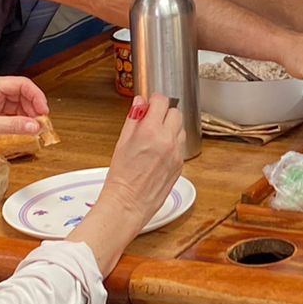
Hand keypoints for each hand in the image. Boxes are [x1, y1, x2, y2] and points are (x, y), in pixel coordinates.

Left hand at [0, 75, 47, 168]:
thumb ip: (12, 126)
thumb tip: (33, 126)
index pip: (20, 84)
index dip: (35, 96)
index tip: (43, 110)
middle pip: (21, 94)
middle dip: (33, 107)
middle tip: (41, 121)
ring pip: (16, 106)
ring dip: (26, 116)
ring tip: (34, 127)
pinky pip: (9, 117)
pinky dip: (18, 123)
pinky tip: (23, 130)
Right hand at [95, 95, 183, 221]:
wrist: (129, 203)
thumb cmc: (121, 177)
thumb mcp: (122, 142)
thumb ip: (133, 119)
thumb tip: (140, 102)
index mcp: (150, 131)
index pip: (162, 101)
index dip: (155, 100)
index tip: (151, 103)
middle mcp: (167, 140)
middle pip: (175, 112)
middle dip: (164, 113)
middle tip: (152, 121)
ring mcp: (176, 152)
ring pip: (181, 128)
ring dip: (171, 128)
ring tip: (156, 138)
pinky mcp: (181, 164)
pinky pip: (181, 145)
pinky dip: (173, 144)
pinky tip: (160, 152)